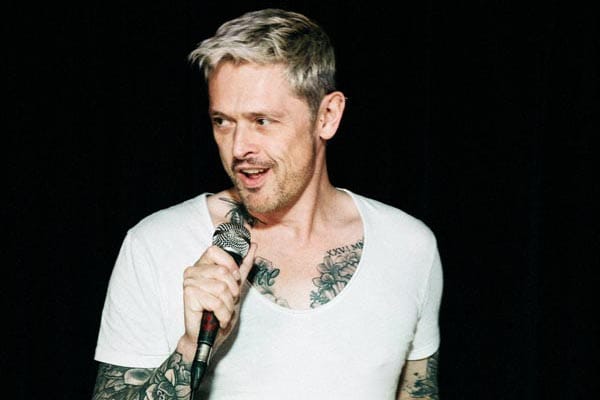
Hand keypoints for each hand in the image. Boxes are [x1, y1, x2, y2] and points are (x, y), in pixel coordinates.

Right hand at [177, 242, 256, 361]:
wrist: (209, 336)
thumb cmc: (219, 312)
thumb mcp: (237, 286)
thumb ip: (243, 265)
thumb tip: (253, 246)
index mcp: (203, 265)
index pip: (215, 250)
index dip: (229, 263)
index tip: (235, 277)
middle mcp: (193, 271)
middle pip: (222, 271)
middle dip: (232, 290)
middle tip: (229, 300)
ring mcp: (189, 282)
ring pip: (221, 287)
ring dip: (228, 305)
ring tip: (223, 311)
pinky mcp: (188, 295)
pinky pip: (215, 301)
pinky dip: (222, 313)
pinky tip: (218, 318)